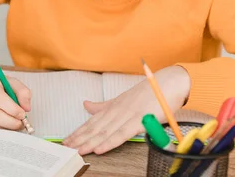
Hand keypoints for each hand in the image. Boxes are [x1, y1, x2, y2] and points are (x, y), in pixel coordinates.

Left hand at [63, 65, 190, 154]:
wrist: (168, 83)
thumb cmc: (148, 93)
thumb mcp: (122, 99)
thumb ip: (104, 105)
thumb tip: (86, 105)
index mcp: (113, 106)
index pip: (92, 121)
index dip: (79, 131)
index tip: (66, 140)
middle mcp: (117, 110)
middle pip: (95, 128)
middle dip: (80, 139)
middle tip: (66, 148)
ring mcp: (128, 115)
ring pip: (105, 132)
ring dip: (90, 142)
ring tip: (77, 151)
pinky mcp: (140, 120)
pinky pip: (122, 133)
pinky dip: (110, 142)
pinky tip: (100, 149)